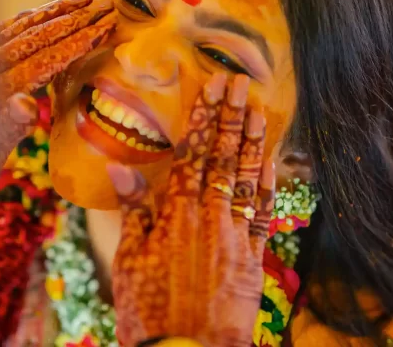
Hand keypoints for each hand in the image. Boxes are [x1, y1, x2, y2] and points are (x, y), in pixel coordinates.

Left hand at [0, 0, 116, 103]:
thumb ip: (6, 130)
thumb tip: (25, 103)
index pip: (44, 59)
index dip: (77, 42)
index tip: (104, 26)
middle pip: (36, 36)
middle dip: (75, 17)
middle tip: (107, 1)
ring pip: (22, 27)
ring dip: (56, 10)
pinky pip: (3, 29)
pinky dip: (27, 16)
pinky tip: (44, 9)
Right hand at [109, 73, 274, 346]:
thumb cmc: (146, 311)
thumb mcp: (127, 259)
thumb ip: (131, 209)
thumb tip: (120, 166)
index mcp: (174, 212)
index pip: (191, 152)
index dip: (203, 116)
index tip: (212, 85)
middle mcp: (207, 216)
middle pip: (221, 156)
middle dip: (230, 116)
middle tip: (239, 81)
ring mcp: (232, 236)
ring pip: (245, 178)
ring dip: (252, 141)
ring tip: (257, 108)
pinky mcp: (251, 261)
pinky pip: (262, 217)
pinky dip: (267, 188)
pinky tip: (271, 162)